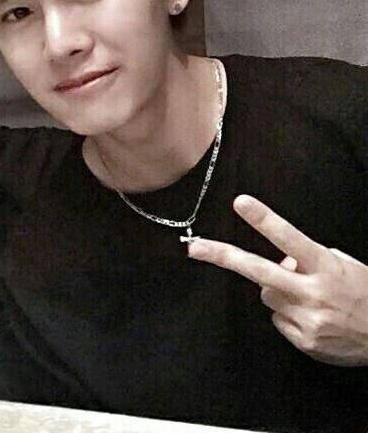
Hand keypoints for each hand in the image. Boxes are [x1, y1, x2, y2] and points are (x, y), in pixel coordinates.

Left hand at [188, 195, 367, 365]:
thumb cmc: (364, 293)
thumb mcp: (343, 264)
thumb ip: (308, 257)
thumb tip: (280, 260)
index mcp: (326, 266)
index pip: (290, 238)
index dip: (265, 220)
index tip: (240, 202)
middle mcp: (314, 292)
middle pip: (259, 271)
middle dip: (224, 257)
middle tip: (194, 248)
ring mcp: (307, 320)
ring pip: (267, 295)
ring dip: (278, 291)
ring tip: (308, 297)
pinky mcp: (304, 342)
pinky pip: (278, 320)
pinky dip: (289, 315)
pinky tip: (313, 317)